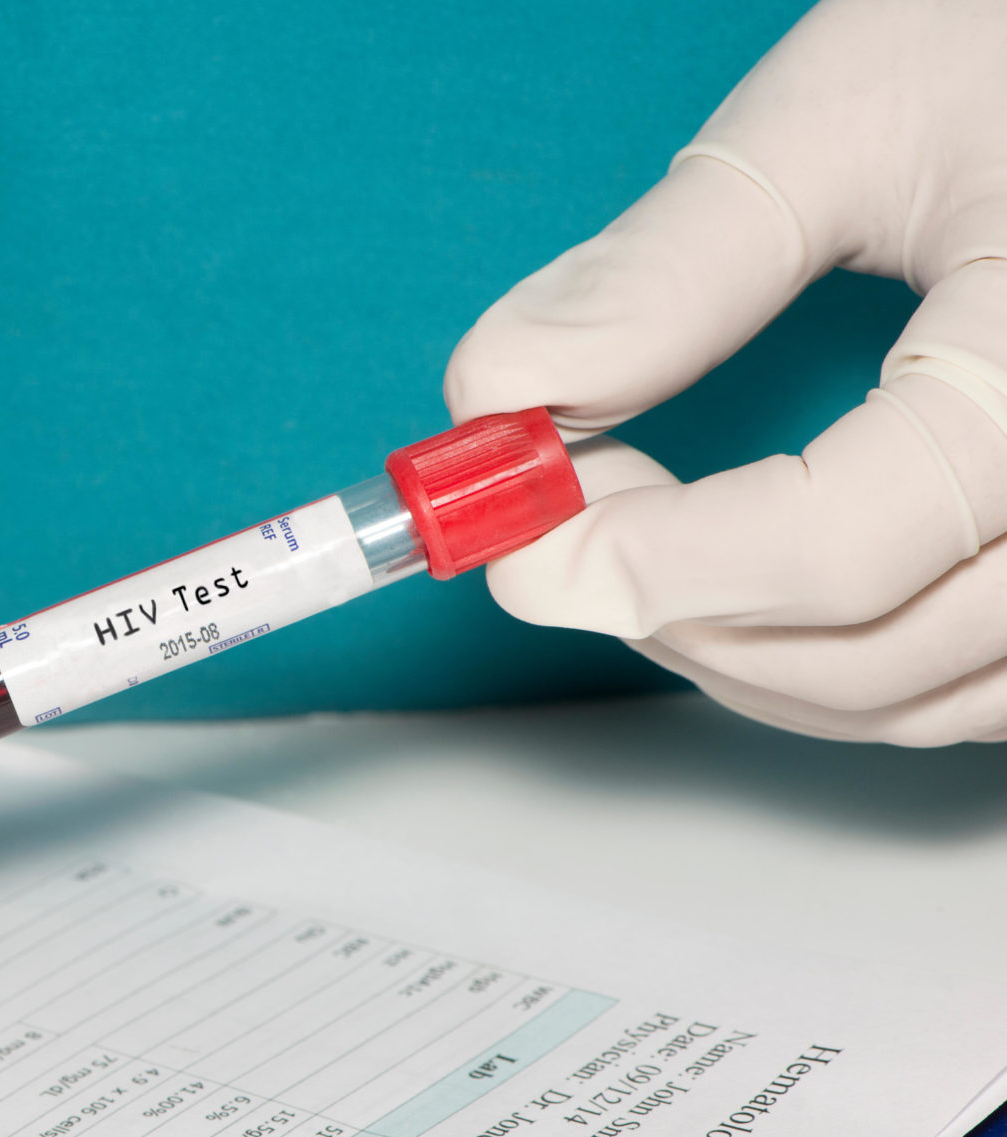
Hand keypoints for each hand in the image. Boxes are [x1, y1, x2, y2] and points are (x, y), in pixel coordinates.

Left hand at [445, 0, 1006, 744]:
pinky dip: (831, 665)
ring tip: (636, 536)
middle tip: (559, 518)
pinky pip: (967, 688)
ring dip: (737, 655)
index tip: (520, 538)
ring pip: (913, 698)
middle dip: (670, 608)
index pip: (835, 547)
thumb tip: (502, 387)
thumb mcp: (846, 112)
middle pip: (868, 653)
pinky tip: (742, 589)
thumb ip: (671, 267)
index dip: (649, 565)